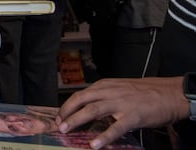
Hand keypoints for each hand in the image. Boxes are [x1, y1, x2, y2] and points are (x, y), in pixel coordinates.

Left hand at [56, 76, 188, 148]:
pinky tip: (95, 144)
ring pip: (93, 111)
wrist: (171, 94)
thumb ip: (104, 97)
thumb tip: (88, 109)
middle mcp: (110, 92)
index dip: (68, 106)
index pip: (81, 95)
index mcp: (106, 85)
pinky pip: (115, 128)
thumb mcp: (120, 89)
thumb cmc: (146, 93)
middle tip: (58, 124)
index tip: (60, 116)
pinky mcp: (133, 116)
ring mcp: (121, 104)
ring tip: (66, 130)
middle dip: (67, 112)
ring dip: (77, 120)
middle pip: (81, 100)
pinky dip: (104, 136)